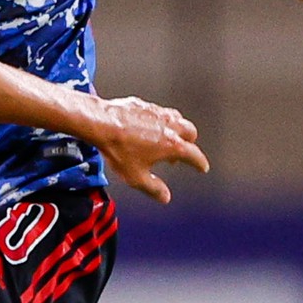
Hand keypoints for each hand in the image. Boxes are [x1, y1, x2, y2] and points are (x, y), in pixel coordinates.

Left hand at [89, 95, 208, 204]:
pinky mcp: (145, 105)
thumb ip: (153, 188)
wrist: (101, 122)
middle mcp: (170, 126)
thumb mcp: (135, 177)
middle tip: (184, 152)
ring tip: (170, 137)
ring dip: (178, 128)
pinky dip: (161, 119)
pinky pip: (159, 111)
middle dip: (190, 143)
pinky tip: (150, 125)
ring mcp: (158, 113)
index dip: (200, 163)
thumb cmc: (118, 149)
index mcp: (173, 145)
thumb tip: (165, 197)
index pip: (194, 155)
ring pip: (178, 119)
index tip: (202, 167)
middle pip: (190, 133)